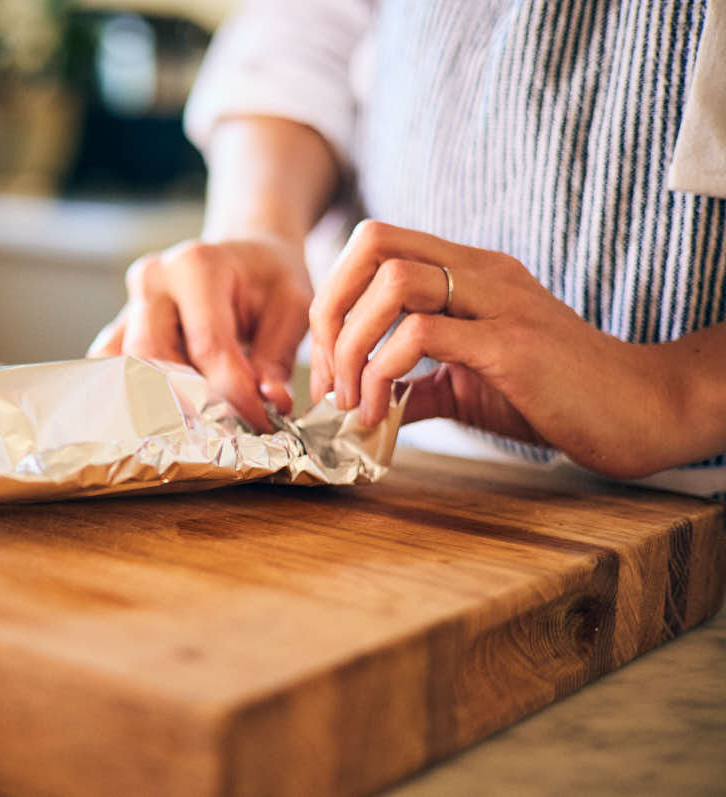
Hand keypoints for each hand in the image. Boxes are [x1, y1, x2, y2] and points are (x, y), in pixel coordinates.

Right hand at [89, 237, 312, 431]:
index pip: (208, 345)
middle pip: (153, 357)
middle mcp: (153, 281)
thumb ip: (279, 355)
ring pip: (125, 368)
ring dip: (159, 404)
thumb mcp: (291, 305)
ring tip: (199, 429)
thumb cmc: (268, 278)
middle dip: (191, 402)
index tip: (261, 422)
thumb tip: (272, 402)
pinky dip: (132, 395)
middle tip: (228, 432)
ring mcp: (128, 303)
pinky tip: (162, 417)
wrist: (244, 256)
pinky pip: (111, 369)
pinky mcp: (119, 327)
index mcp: (196, 265)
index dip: (235, 392)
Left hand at [309, 220, 684, 478]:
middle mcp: (481, 272)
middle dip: (330, 310)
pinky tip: (384, 411)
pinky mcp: (512, 344)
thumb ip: (416, 387)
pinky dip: (385, 372)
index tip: (330, 361)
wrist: (638, 413)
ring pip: (393, 282)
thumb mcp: (468, 385)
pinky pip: (425, 334)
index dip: (334, 295)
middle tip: (330, 376)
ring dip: (353, 346)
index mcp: (468, 271)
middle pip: (373, 242)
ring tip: (353, 401)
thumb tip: (365, 409)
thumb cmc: (554, 395)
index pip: (376, 242)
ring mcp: (499, 302)